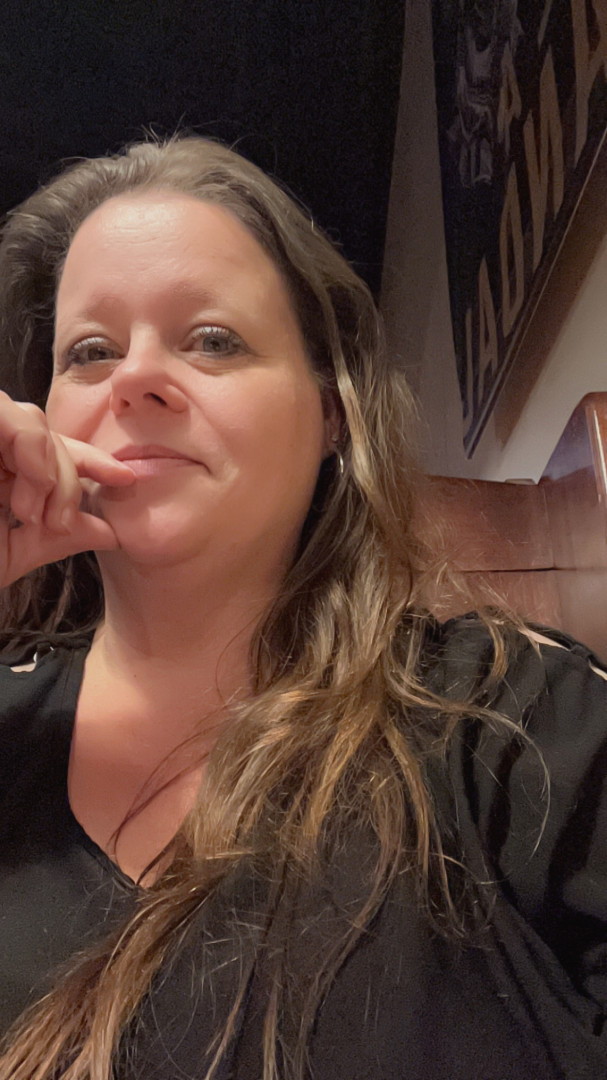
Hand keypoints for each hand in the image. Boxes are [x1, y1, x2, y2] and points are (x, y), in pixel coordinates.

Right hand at [0, 394, 134, 586]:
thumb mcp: (14, 552)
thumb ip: (58, 537)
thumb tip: (111, 531)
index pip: (50, 455)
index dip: (92, 462)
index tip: (126, 479)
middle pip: (44, 432)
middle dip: (65, 474)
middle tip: (55, 521)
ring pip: (28, 418)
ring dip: (46, 464)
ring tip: (33, 512)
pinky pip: (5, 411)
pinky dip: (29, 446)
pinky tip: (28, 489)